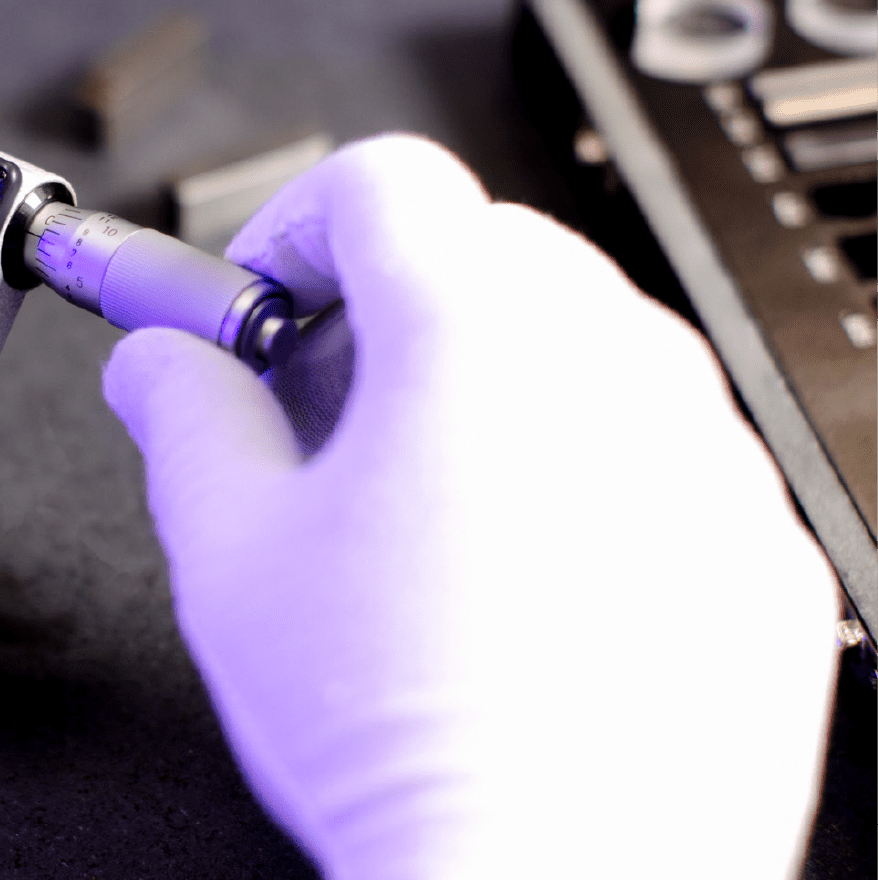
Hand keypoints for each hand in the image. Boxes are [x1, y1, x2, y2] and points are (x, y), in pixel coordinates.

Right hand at [101, 135, 839, 877]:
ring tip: (409, 513)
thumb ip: (180, 416)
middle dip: (382, 304)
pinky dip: (578, 473)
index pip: (384, 180)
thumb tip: (157, 363)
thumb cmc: (402, 732)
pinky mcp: (755, 541)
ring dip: (482, 383)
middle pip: (487, 248)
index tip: (259, 304)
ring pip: (581, 343)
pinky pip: (658, 451)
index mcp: (476, 337)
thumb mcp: (229, 551)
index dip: (292, 225)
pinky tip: (510, 584)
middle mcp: (614, 366)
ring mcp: (706, 452)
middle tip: (315, 413)